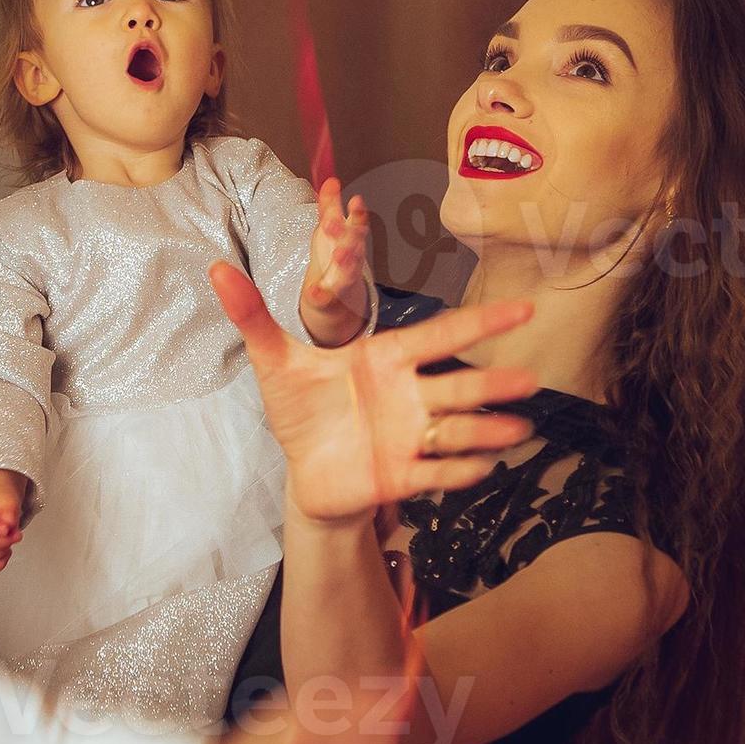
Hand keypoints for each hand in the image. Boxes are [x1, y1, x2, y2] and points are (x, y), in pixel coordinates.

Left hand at [212, 263, 539, 527]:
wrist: (304, 470)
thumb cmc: (301, 409)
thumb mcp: (274, 363)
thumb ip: (252, 316)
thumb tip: (216, 268)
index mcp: (386, 357)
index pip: (439, 334)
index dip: (480, 322)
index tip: (524, 308)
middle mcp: (409, 394)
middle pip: (456, 385)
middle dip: (490, 383)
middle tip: (528, 379)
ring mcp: (411, 436)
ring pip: (455, 430)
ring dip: (486, 431)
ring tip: (517, 430)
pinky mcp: (402, 475)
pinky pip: (434, 473)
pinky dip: (455, 471)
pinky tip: (483, 469)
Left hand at [298, 178, 373, 345]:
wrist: (338, 300)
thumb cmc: (335, 258)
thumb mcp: (331, 230)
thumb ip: (330, 206)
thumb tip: (330, 180)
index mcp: (351, 242)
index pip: (358, 225)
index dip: (358, 214)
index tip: (356, 200)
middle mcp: (352, 261)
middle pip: (355, 247)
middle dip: (349, 237)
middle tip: (336, 224)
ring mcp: (343, 282)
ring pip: (347, 273)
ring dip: (345, 263)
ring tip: (339, 255)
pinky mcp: (329, 301)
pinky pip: (325, 298)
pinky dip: (320, 295)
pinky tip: (312, 291)